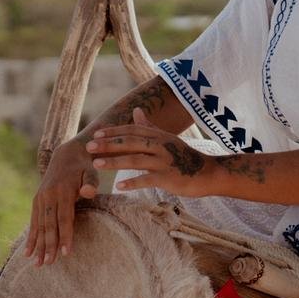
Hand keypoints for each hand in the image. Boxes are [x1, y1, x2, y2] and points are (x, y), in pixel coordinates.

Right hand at [24, 137, 98, 266]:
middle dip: (49, 246)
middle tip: (49, 264)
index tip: (66, 253)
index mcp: (62, 190)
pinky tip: (28, 253)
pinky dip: (31, 237)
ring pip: (39, 226)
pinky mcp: (36, 201)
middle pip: (49, 225)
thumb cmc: (85, 167)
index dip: (65, 236)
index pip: (64, 218)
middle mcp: (48, 195)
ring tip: (37, 264)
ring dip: (38, 246)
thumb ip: (91, 183)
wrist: (67, 155)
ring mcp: (40, 198)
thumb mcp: (92, 171)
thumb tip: (88, 192)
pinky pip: (33, 222)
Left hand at [86, 107, 216, 198]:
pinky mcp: (169, 178)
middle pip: (131, 142)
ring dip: (115, 162)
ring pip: (136, 160)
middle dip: (109, 144)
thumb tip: (136, 111)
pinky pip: (148, 180)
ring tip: (96, 164)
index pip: (132, 131)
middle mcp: (161, 145)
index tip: (96, 134)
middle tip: (89, 147)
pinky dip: (133, 182)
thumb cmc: (184, 157)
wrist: (208, 173)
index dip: (113, 132)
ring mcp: (165, 161)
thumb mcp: (167, 139)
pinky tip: (119, 186)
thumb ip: (150, 127)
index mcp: (159, 135)